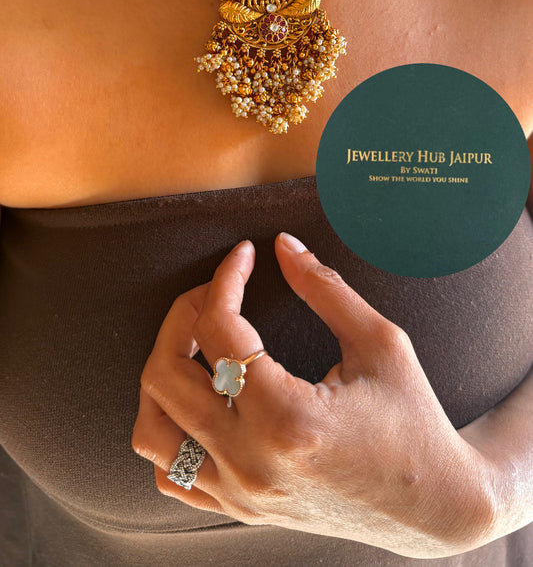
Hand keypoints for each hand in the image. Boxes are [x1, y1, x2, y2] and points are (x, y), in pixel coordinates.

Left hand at [132, 234, 495, 558]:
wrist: (434, 505)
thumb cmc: (414, 422)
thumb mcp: (379, 343)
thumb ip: (324, 287)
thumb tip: (283, 245)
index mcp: (288, 418)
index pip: (219, 330)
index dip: (225, 279)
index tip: (244, 255)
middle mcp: (252, 462)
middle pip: (166, 375)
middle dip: (182, 316)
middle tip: (216, 292)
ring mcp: (240, 493)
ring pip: (151, 430)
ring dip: (161, 375)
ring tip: (195, 344)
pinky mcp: (241, 510)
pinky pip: (169, 475)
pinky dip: (168, 430)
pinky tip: (197, 399)